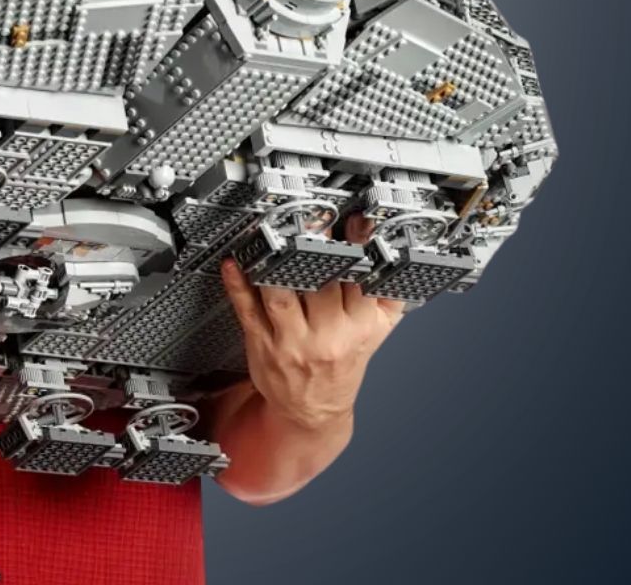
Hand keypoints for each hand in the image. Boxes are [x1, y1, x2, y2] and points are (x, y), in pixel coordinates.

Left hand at [218, 213, 405, 430]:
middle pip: (320, 284)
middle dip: (315, 250)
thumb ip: (388, 296)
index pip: (361, 282)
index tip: (356, 222)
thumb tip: (397, 256)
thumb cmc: (343, 364)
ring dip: (274, 265)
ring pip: (281, 295)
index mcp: (359, 327)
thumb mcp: (377, 335)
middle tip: (310, 220)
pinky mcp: (262, 342)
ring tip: (273, 236)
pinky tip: (233, 265)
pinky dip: (237, 285)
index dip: (359, 250)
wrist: (313, 411)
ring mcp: (291, 339)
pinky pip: (247, 309)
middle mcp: (326, 334)